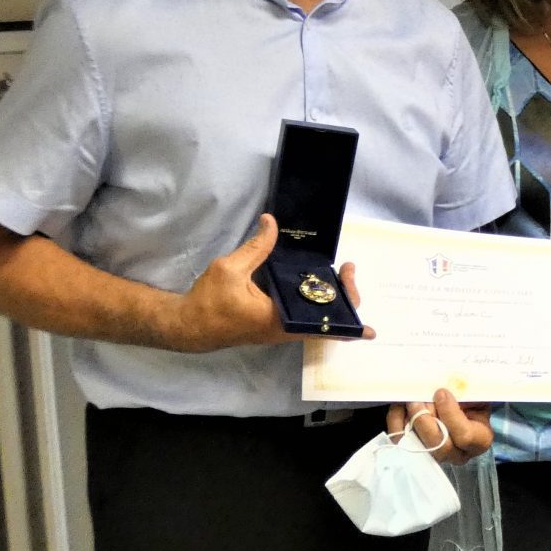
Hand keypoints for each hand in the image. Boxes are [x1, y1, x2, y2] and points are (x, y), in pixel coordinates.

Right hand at [167, 215, 376, 351]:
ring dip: (330, 297)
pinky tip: (319, 282)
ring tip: (341, 273)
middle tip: (347, 268)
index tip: (363, 313)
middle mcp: (284, 329)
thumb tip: (272, 222)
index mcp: (279, 320)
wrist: (187, 326)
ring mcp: (279, 328)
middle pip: (325, 318)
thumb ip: (257, 247)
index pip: (322, 324)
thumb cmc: (208, 302)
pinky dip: (314, 298)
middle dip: (343, 295)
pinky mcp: (273, 323)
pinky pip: (302, 314)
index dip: (347, 316)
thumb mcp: (230, 269)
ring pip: (315, 317)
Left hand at [388, 391, 492, 463]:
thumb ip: (467, 393)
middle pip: (438, 444)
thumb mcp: (475, 393)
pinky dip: (396, 419)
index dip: (450, 414)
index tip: (441, 392)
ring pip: (415, 444)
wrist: (456, 402)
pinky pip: (398, 439)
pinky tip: (401, 405)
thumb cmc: (469, 398)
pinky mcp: (412, 450)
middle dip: (425, 418)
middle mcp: (457, 454)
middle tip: (420, 399)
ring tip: (412, 399)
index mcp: (479, 440)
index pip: (465, 436)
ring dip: (410, 418)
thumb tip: (451, 386)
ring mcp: (434, 455)